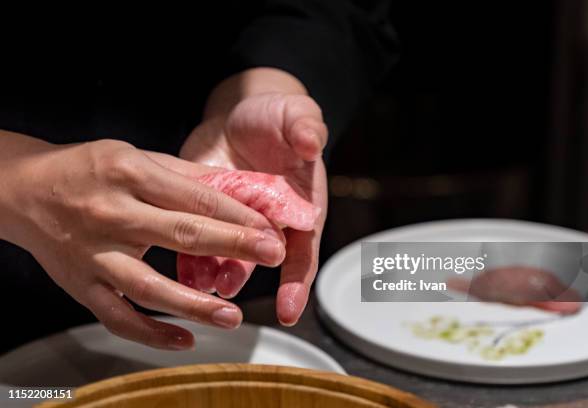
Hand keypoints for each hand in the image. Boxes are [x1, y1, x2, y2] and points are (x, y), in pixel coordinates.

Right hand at [0, 137, 285, 348]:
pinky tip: (184, 339)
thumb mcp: (134, 156)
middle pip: (182, 234)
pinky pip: (118, 316)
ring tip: (232, 315)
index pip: (196, 197)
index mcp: (130, 173)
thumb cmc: (86, 169)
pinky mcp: (82, 284)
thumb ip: (183, 175)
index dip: (237, 214)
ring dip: (195, 303)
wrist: (22, 189)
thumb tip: (234, 190)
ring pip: (150, 286)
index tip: (269, 227)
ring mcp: (95, 253)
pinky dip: (152, 333)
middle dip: (233, 246)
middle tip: (272, 255)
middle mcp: (112, 213)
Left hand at [180, 68, 327, 325]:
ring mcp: (235, 221)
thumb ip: (308, 129)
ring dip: (213, 272)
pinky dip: (189, 258)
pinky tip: (177, 268)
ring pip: (226, 257)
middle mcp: (269, 222)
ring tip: (196, 281)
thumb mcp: (298, 115)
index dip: (297, 282)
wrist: (240, 115)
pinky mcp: (205, 214)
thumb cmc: (278, 117)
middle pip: (260, 261)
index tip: (289, 309)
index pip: (303, 251)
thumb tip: (311, 144)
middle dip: (244, 276)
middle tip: (227, 288)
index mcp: (299, 207)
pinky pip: (197, 242)